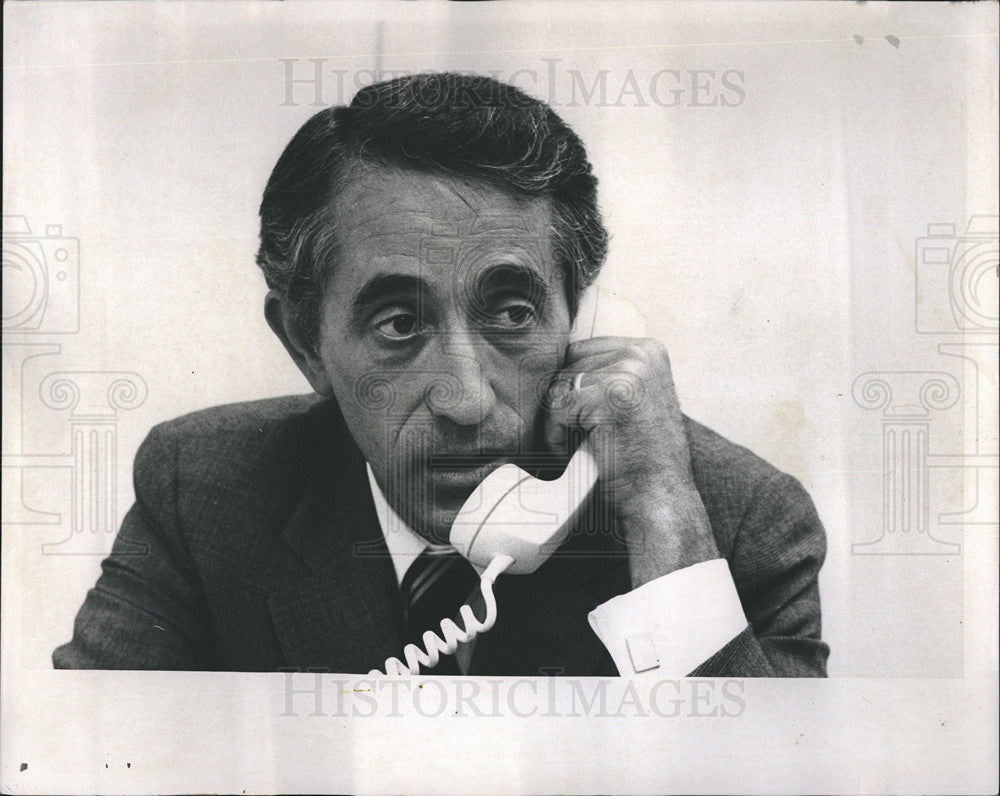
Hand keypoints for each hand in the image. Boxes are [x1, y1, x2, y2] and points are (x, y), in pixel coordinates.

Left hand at [544, 336, 719, 584]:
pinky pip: (556, 408)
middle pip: (566, 365)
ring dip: (558, 422)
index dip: (572, 389)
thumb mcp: (631, 400)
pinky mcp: (611, 394)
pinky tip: (577, 453)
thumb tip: (550, 359)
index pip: (579, 351)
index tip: (589, 421)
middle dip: (564, 406)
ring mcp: (628, 371)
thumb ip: (605, 373)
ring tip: (582, 445)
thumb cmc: (639, 456)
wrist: (660, 498)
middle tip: (584, 438)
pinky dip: (556, 436)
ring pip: (557, 386)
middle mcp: (641, 353)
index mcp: (647, 349)